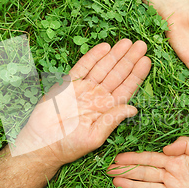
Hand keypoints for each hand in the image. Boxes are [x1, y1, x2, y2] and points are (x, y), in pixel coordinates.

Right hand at [14, 39, 150, 166]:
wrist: (42, 143)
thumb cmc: (69, 145)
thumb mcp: (95, 137)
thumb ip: (112, 120)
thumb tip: (134, 108)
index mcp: (107, 109)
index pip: (126, 88)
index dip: (136, 75)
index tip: (146, 61)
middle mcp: (97, 97)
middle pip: (117, 74)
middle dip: (129, 59)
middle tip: (141, 45)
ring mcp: (83, 89)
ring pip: (103, 68)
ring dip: (115, 55)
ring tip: (127, 42)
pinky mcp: (68, 84)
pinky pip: (83, 67)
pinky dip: (93, 57)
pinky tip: (105, 47)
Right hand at [107, 136, 188, 187]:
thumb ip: (185, 144)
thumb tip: (165, 149)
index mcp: (175, 161)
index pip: (149, 159)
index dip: (132, 158)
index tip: (117, 158)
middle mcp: (172, 175)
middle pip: (144, 174)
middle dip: (126, 172)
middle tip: (108, 171)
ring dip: (132, 186)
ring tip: (116, 184)